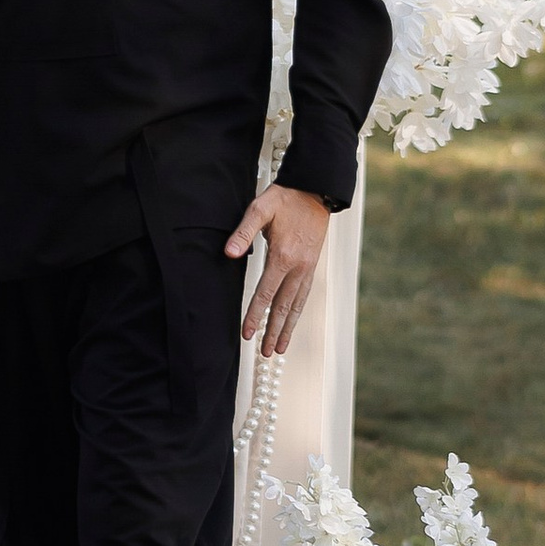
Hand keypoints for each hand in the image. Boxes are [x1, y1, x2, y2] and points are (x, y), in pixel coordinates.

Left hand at [226, 182, 329, 356]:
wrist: (315, 191)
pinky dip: (297, 313)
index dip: (255, 315)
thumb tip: (229, 253)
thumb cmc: (284, 199)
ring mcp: (307, 269)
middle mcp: (298, 268)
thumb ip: (243, 232)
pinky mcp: (312, 266)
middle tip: (264, 353)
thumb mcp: (260, 209)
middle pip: (283, 307)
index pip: (265, 293)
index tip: (247, 333)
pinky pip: (304, 296)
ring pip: (296, 305)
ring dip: (287, 328)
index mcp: (283, 256)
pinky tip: (291, 323)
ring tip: (279, 349)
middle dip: (273, 331)